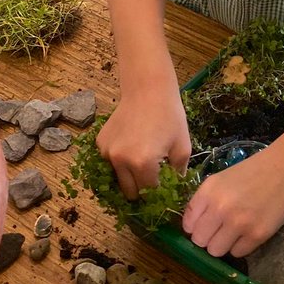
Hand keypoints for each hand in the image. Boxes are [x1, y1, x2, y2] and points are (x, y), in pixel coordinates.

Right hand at [97, 73, 190, 199]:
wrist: (148, 89)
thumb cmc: (170, 116)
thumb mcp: (183, 146)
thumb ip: (178, 173)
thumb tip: (175, 189)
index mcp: (142, 164)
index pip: (150, 192)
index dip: (159, 194)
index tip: (164, 190)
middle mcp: (120, 161)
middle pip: (131, 191)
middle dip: (143, 190)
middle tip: (154, 179)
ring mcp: (107, 152)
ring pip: (118, 178)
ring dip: (129, 176)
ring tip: (142, 161)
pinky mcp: (100, 143)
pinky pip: (110, 162)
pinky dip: (120, 161)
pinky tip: (131, 146)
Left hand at [182, 145, 283, 257]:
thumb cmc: (252, 172)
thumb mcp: (221, 180)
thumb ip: (204, 202)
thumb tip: (192, 228)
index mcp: (208, 191)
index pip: (188, 225)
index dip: (196, 227)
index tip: (206, 224)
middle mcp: (220, 208)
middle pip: (200, 241)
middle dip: (209, 238)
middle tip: (221, 229)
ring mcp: (239, 223)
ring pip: (216, 251)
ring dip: (224, 244)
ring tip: (236, 231)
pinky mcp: (257, 235)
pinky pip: (237, 253)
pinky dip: (242, 245)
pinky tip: (250, 230)